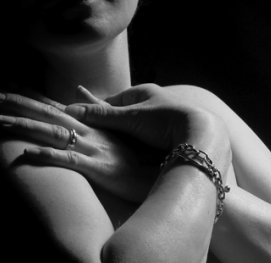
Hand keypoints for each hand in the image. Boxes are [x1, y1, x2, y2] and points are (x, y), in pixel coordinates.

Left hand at [0, 87, 162, 202]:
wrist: (162, 174)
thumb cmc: (137, 158)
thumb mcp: (116, 130)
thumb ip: (96, 110)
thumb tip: (80, 91)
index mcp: (90, 125)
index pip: (53, 106)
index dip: (29, 95)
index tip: (5, 88)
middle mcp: (88, 131)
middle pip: (46, 112)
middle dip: (17, 103)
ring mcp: (91, 148)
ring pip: (51, 132)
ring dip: (24, 125)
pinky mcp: (95, 167)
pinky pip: (65, 159)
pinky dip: (44, 156)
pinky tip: (24, 155)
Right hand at [65, 83, 211, 149]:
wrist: (201, 136)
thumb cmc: (166, 121)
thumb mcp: (129, 118)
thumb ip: (101, 116)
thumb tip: (69, 112)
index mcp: (144, 92)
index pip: (114, 102)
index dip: (99, 113)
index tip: (85, 124)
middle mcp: (156, 103)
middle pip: (128, 117)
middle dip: (116, 128)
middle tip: (101, 142)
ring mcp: (167, 121)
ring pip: (142, 131)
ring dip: (132, 141)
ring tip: (121, 155)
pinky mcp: (176, 138)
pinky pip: (155, 143)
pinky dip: (146, 151)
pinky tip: (142, 161)